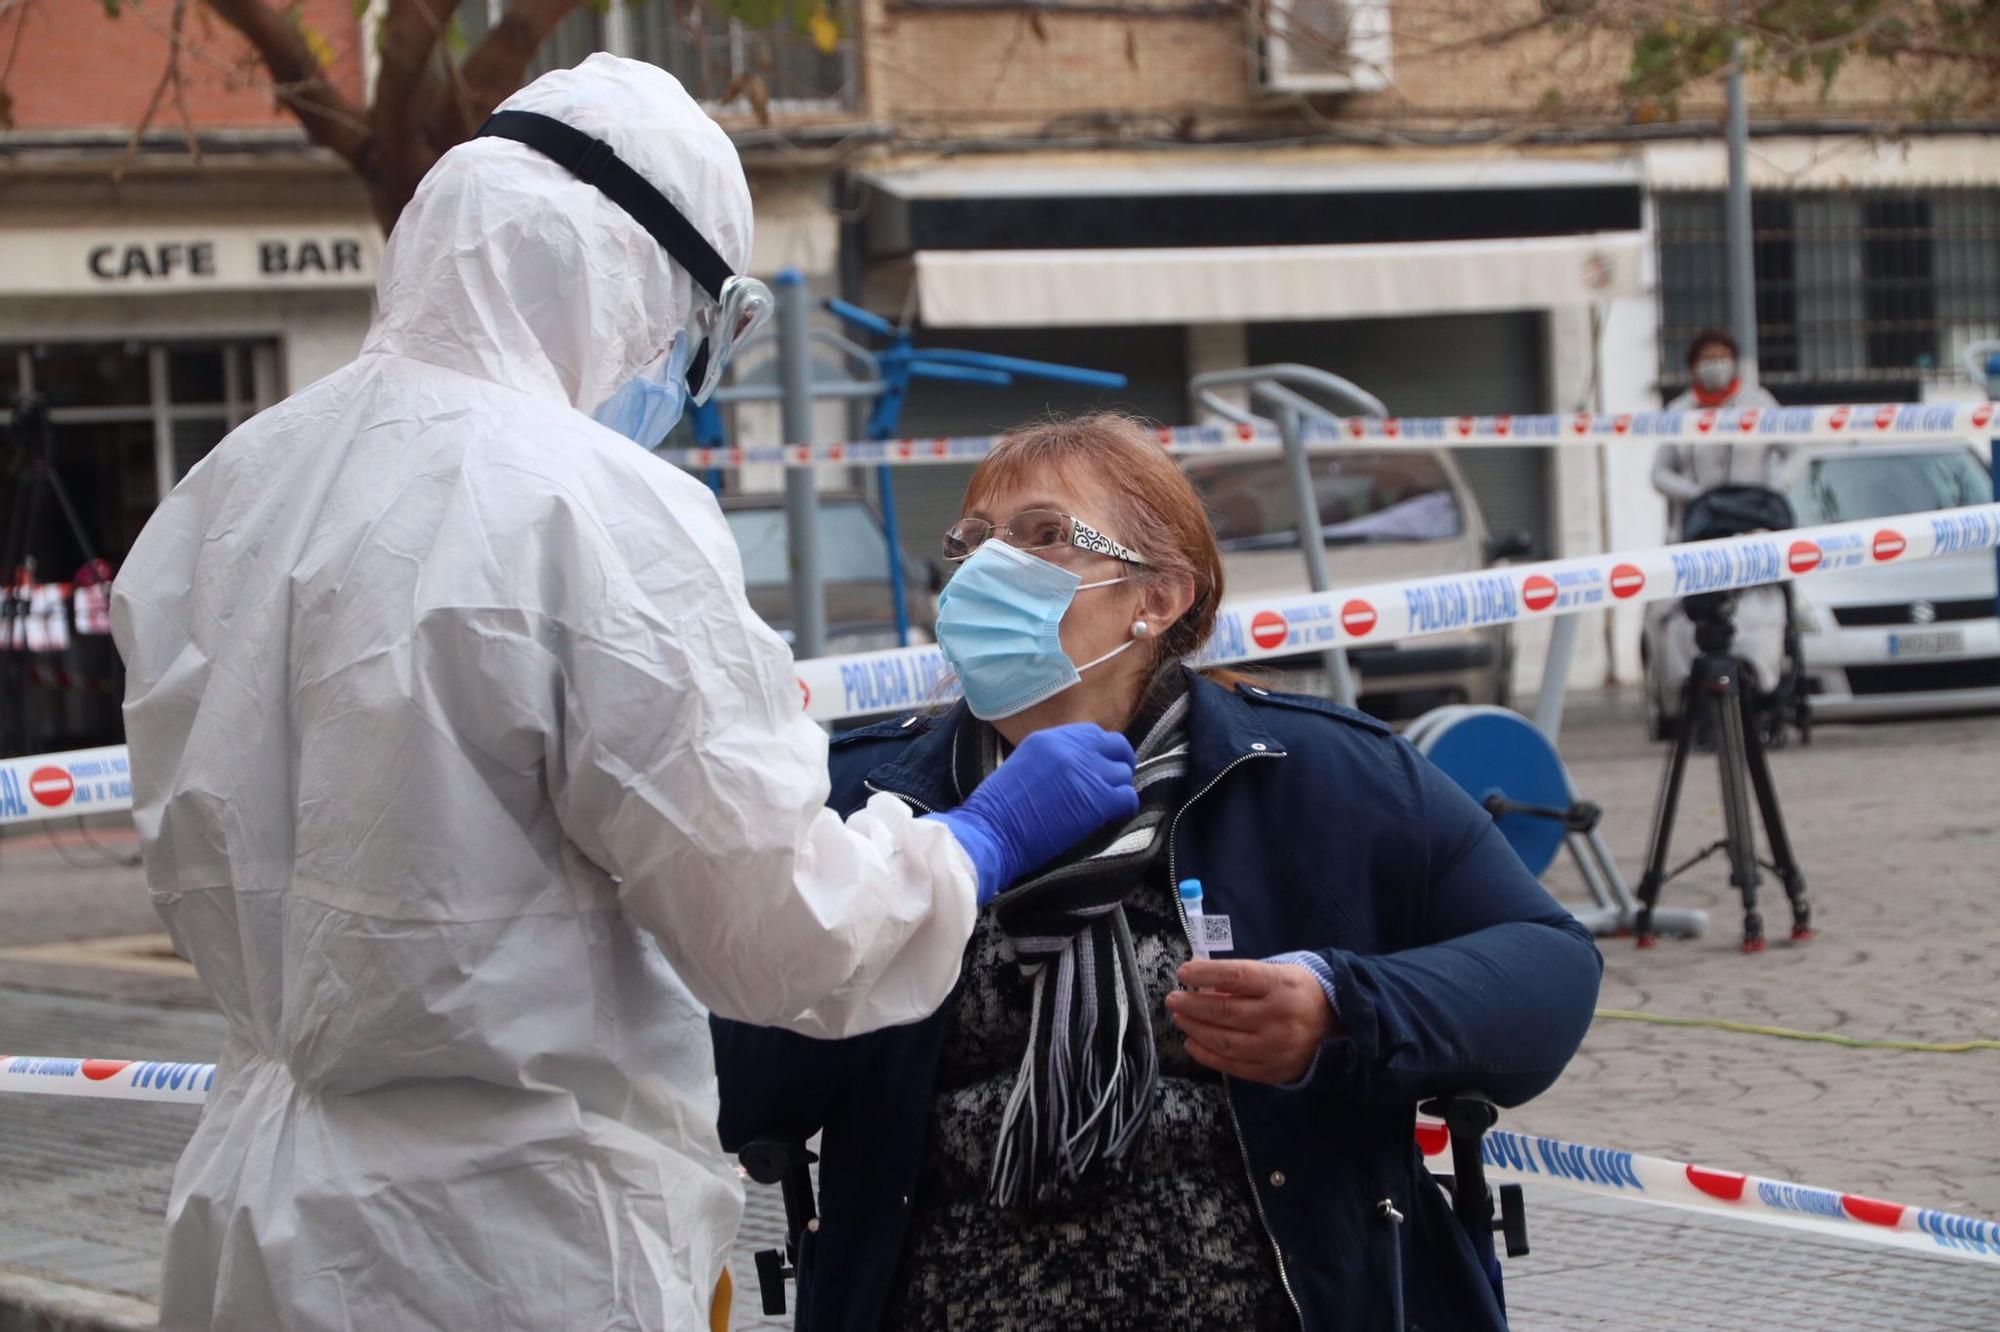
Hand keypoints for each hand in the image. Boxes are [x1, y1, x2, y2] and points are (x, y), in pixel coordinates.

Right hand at [928, 723, 1138, 903]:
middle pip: (1116, 746)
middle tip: (1113, 782)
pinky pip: (1128, 797)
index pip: (1093, 734)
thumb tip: (1072, 768)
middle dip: (1119, 763)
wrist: (992, 830)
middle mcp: (1072, 749)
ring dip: (1119, 787)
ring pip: (1124, 773)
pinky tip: (1112, 816)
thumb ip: (1051, 758)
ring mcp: (1087, 773)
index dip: (1101, 751)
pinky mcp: (1099, 801)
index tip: (1099, 766)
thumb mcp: (1022, 764)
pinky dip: (1125, 806)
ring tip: (1108, 803)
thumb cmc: (997, 807)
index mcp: (1050, 738)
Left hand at [1166, 959, 1341, 1085]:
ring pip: (1224, 1041)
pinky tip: (1192, 1043)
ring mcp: (1275, 1047)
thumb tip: (1203, 985)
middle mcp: (1278, 1017)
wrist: (1340, 1028)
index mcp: (1282, 985)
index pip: (1236, 977)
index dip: (1205, 973)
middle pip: (1224, 1011)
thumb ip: (1245, 978)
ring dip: (1195, 1029)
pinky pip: (1232, 1066)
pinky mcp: (1272, 1071)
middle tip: (1172, 999)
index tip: (1183, 972)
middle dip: (1191, 1005)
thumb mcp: (1281, 973)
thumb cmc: (1302, 993)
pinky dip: (1207, 1055)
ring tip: (1179, 1019)